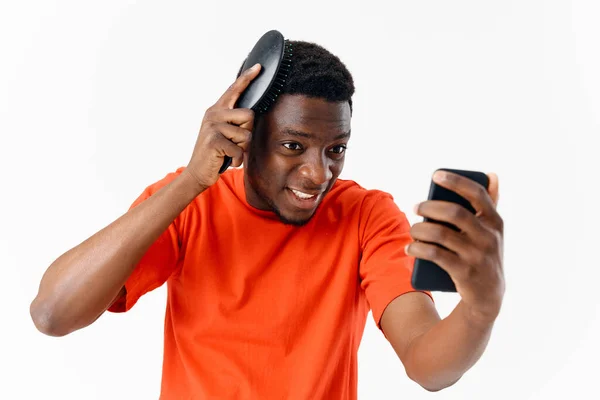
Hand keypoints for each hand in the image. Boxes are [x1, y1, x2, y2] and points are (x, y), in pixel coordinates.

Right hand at [185, 63, 260, 189]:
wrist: (198, 172)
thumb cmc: (216, 153)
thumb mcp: (223, 132)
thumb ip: (234, 121)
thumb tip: (250, 116)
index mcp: (217, 110)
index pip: (234, 90)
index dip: (247, 78)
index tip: (259, 67)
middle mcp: (214, 114)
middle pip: (249, 115)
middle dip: (247, 132)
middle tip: (234, 143)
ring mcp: (213, 126)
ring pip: (246, 135)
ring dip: (242, 148)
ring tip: (229, 152)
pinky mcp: (214, 141)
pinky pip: (239, 150)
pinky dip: (237, 160)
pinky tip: (226, 160)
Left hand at [406, 171, 504, 324]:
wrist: (489, 296)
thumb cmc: (484, 254)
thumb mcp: (492, 231)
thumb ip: (490, 204)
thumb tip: (491, 174)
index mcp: (495, 222)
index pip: (477, 194)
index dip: (456, 182)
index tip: (435, 175)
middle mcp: (489, 237)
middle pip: (454, 213)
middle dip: (430, 207)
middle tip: (415, 207)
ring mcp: (477, 255)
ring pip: (440, 234)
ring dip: (420, 229)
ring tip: (412, 230)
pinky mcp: (464, 272)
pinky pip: (435, 255)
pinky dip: (418, 249)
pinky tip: (409, 248)